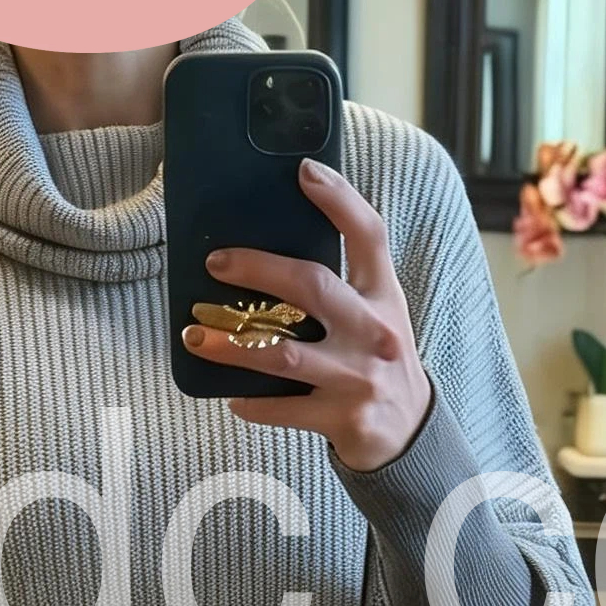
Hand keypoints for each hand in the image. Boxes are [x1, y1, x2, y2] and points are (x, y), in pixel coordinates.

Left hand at [182, 157, 432, 471]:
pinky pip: (282, 408)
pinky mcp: (342, 417)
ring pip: (282, 354)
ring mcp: (359, 376)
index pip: (368, 235)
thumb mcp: (376, 314)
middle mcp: (374, 331)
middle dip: (257, 268)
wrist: (410, 433)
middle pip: (312, 285)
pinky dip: (252, 403)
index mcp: (383, 296)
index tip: (304, 171)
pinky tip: (231, 396)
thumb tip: (273, 246)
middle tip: (215, 262)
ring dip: (230, 345)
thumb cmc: (378, 362)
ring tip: (194, 336)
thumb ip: (343, 282)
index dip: (339, 199)